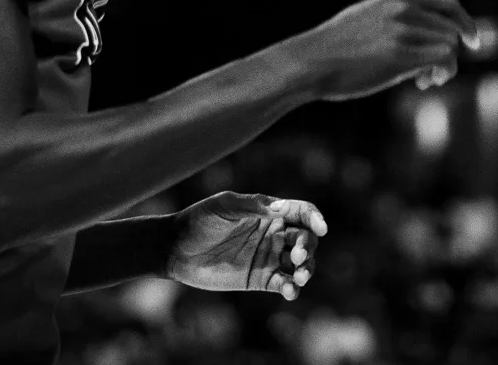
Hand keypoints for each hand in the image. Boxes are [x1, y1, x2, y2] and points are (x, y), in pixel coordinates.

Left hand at [164, 192, 327, 300]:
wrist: (176, 249)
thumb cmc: (199, 220)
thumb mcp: (225, 206)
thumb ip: (254, 206)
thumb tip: (283, 207)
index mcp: (269, 212)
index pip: (301, 213)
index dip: (315, 218)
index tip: (321, 228)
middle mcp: (274, 234)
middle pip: (305, 239)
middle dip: (307, 247)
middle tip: (297, 256)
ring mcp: (269, 258)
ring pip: (300, 265)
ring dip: (306, 270)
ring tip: (299, 277)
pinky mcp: (261, 280)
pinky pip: (284, 285)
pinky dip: (291, 289)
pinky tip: (288, 291)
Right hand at [296, 0, 480, 101]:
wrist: (310, 62)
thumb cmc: (335, 47)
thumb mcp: (367, 17)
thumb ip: (396, 18)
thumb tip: (426, 34)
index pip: (448, 4)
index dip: (465, 24)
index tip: (472, 42)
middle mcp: (403, 8)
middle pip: (452, 29)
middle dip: (451, 53)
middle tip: (434, 74)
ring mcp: (402, 30)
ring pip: (450, 46)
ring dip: (445, 67)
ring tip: (425, 80)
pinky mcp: (399, 55)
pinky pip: (442, 61)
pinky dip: (441, 74)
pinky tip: (423, 83)